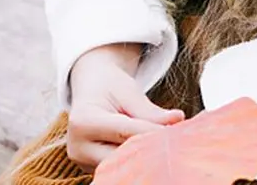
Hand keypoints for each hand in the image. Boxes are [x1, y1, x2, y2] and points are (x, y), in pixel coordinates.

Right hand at [65, 43, 184, 168]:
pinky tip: (150, 154)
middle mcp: (78, 147)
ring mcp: (82, 162)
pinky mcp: (90, 170)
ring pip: (120, 166)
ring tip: (163, 148)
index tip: (175, 132)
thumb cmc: (111, 86)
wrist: (91, 88)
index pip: (124, 132)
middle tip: (173, 144)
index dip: (152, 133)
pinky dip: (135, 162)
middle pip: (120, 155)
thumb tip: (178, 120)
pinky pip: (118, 169)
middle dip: (147, 150)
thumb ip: (150, 111)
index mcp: (83, 121)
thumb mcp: (129, 91)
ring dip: (143, 158)